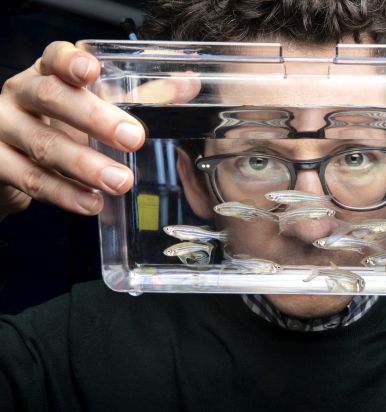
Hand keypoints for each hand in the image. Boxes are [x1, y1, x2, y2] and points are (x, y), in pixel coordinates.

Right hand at [0, 41, 199, 219]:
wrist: (6, 162)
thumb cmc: (58, 126)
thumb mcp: (95, 108)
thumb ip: (141, 98)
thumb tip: (188, 86)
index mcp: (47, 74)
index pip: (54, 58)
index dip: (71, 62)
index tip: (92, 70)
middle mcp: (21, 95)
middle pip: (52, 98)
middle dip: (94, 119)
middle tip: (133, 138)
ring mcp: (4, 129)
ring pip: (44, 145)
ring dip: (86, 166)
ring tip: (120, 181)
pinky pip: (32, 180)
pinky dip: (65, 194)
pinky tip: (92, 202)